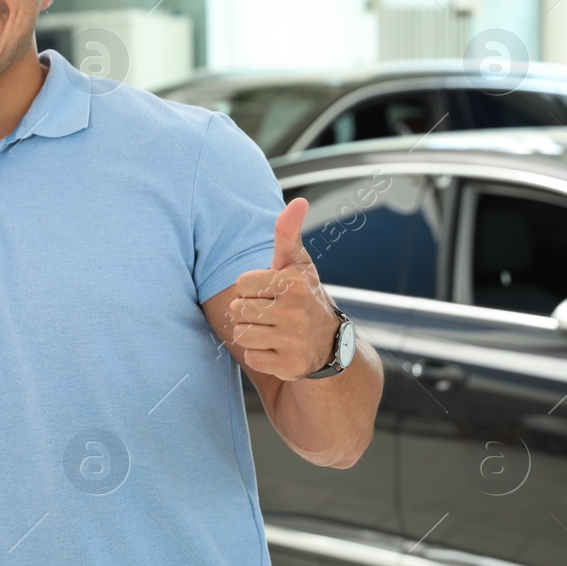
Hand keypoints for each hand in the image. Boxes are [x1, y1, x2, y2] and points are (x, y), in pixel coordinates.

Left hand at [227, 198, 340, 380]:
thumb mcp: (298, 263)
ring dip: (251, 333)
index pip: (241, 283)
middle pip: (237, 309)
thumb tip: (299, 200)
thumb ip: (288, 232)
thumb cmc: (303, 295)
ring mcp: (293, 340)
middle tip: (271, 313)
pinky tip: (277, 348)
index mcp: (294, 283)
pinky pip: (251, 357)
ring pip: (241, 334)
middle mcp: (296, 311)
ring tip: (273, 330)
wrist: (329, 343)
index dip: (251, 288)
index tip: (271, 292)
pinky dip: (260, 354)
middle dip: (249, 311)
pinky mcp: (289, 365)